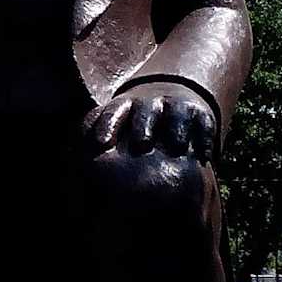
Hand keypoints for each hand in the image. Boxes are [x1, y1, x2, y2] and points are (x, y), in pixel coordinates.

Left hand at [85, 84, 216, 160]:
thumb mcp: (116, 129)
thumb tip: (74, 187)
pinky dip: (204, 138)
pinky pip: (203, 123)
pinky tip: (206, 156)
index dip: (106, 125)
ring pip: (176, 114)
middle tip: (141, 144)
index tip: (99, 144)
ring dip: (175, 129)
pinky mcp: (199, 113)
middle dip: (142, 125)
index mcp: (124, 108)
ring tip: (177, 146)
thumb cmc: (133, 127)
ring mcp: (175, 106)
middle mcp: (149, 104)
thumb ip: (98, 150)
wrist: (171, 95)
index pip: (112, 112)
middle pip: (145, 111)